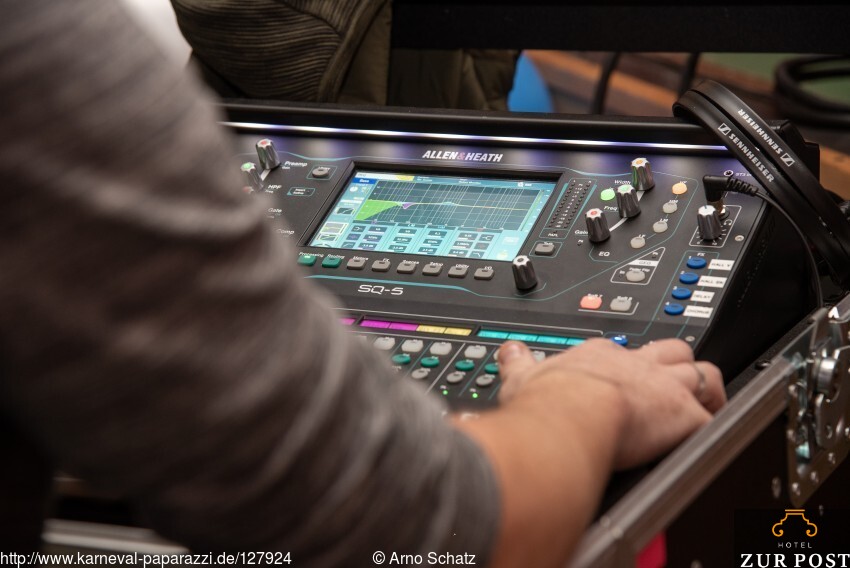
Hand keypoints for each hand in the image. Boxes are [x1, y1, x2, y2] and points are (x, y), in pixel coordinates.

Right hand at [497, 338, 724, 469]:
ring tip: (704, 407)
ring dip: (705, 391)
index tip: (626, 379)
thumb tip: (509, 352)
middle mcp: (637, 366)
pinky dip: (713, 427)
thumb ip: (519, 362)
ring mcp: (663, 389)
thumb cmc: (547, 404)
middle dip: (676, 365)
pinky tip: (708, 437)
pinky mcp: (683, 417)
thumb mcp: (522, 377)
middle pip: (672, 351)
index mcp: (601, 356)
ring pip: (701, 375)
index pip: (625, 352)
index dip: (630, 365)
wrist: (569, 419)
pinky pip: (711, 418)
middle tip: (674, 384)